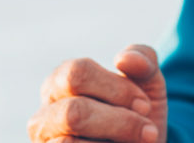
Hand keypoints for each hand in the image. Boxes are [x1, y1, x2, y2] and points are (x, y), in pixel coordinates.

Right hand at [29, 44, 167, 142]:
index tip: (145, 106)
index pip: (78, 74)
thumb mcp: (147, 82)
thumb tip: (124, 59)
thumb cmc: (138, 112)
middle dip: (120, 122)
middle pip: (73, 111)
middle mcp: (44, 113)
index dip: (117, 89)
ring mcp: (45, 142)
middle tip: (148, 131)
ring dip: (114, 141)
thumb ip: (142, 60)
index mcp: (60, 82)